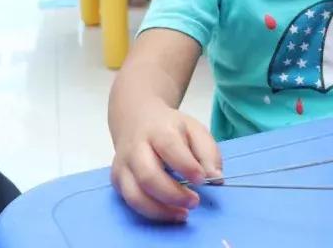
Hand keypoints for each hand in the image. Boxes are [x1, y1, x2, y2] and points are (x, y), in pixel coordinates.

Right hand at [111, 106, 221, 222]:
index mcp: (158, 130)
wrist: (136, 120)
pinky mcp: (117, 181)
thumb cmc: (170, 128)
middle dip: (173, 194)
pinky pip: (131, 203)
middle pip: (148, 176)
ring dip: (161, 210)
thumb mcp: (194, 130)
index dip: (186, 166)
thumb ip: (208, 152)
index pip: (169, 147)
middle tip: (195, 201)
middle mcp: (135, 148)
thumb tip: (215, 178)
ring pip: (135, 195)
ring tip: (183, 213)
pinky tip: (170, 212)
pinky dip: (152, 213)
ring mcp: (123, 166)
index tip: (202, 180)